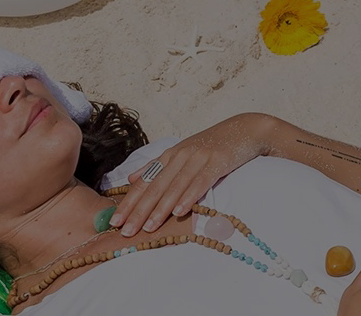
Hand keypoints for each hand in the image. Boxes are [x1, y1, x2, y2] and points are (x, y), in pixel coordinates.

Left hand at [110, 113, 276, 235]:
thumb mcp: (183, 152)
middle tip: (125, 231)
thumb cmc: (213, 145)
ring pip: (175, 186)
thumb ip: (157, 166)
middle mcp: (180, 156)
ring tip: (149, 227)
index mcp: (170, 155)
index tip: (115, 221)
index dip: (129, 202)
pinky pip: (200, 182)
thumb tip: (132, 178)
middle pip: (155, 186)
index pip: (145, 181)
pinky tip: (179, 211)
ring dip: (160, 208)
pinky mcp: (217, 162)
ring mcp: (198, 158)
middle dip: (139, 210)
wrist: (245, 129)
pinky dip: (189, 197)